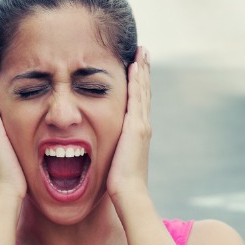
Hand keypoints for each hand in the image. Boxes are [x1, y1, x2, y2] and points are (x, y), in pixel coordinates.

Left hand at [107, 46, 151, 204]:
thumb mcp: (114, 161)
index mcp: (136, 133)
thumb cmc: (118, 185)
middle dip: (143, 71)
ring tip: (142, 52)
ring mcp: (141, 125)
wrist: (128, 193)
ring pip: (142, 90)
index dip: (138, 85)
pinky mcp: (137, 127)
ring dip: (142, 70)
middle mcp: (142, 126)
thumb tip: (100, 150)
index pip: (137, 102)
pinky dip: (137, 81)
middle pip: (143, 92)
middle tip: (143, 51)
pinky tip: (134, 66)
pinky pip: (137, 97)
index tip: (136, 67)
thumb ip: (112, 151)